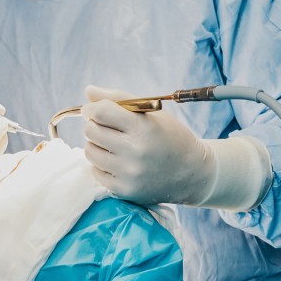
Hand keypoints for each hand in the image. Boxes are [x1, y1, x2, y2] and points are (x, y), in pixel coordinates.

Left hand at [81, 86, 213, 205]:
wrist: (192, 173)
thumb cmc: (169, 136)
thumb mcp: (152, 113)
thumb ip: (119, 98)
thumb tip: (88, 91)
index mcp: (142, 127)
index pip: (100, 112)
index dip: (92, 108)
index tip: (93, 110)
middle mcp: (134, 151)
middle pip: (91, 131)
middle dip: (94, 125)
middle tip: (105, 127)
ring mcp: (128, 173)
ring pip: (90, 151)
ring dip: (96, 145)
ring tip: (113, 145)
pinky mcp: (124, 190)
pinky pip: (96, 171)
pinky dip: (102, 165)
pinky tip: (118, 161)